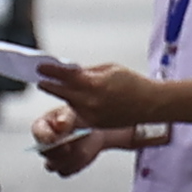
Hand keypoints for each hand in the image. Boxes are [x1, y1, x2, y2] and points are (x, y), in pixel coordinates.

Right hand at [31, 101, 150, 178]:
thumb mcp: (74, 112)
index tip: (56, 137)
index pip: (38, 132)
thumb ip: (66, 117)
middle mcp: (45, 144)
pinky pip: (66, 171)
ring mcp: (53, 157)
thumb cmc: (80, 117)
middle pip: (44, 152)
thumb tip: (60, 124)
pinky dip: (76, 165)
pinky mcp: (64, 167)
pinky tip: (85, 154)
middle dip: (57, 150)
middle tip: (68, 146)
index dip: (45, 136)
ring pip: (53, 165)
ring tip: (81, 150)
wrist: (96, 130)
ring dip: (67, 159)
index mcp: (43, 126)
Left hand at [41, 59, 168, 130]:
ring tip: (57, 85)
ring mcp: (91, 115)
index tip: (41, 67)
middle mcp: (90, 102)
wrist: (150, 105)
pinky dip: (76, 103)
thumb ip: (88, 72)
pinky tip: (78, 97)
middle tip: (41, 78)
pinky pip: (79, 111)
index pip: (65, 76)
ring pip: (69, 102)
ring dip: (63, 93)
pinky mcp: (94, 124)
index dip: (50, 71)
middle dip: (50, 84)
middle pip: (61, 92)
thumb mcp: (109, 69)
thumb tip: (70, 71)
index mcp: (94, 84)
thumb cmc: (133, 83)